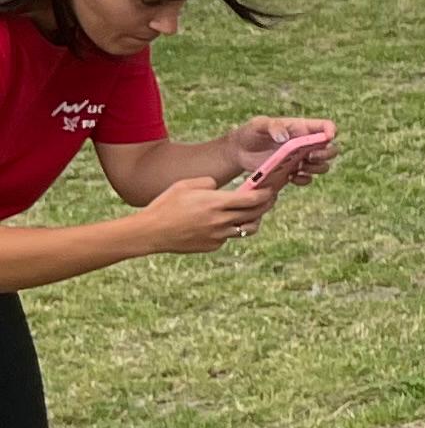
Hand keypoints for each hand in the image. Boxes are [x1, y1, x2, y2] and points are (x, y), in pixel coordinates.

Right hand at [135, 176, 274, 255]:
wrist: (150, 232)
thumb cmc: (165, 205)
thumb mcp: (185, 185)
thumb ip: (208, 182)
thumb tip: (220, 187)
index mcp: (216, 203)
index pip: (253, 199)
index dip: (266, 194)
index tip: (270, 190)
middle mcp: (221, 221)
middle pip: (256, 214)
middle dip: (266, 205)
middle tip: (268, 199)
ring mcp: (219, 235)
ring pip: (248, 229)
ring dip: (253, 219)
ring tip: (250, 212)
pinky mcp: (213, 245)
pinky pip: (230, 236)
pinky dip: (231, 229)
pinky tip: (222, 222)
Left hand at [227, 117, 338, 183]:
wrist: (239, 151)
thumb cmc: (250, 133)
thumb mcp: (258, 124)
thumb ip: (273, 126)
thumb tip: (285, 138)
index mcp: (302, 128)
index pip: (326, 126)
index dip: (331, 131)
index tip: (327, 137)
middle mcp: (306, 144)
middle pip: (331, 148)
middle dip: (326, 154)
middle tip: (311, 156)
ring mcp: (301, 159)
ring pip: (323, 165)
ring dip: (317, 168)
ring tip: (301, 168)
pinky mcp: (293, 172)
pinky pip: (308, 178)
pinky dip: (303, 180)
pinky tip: (292, 177)